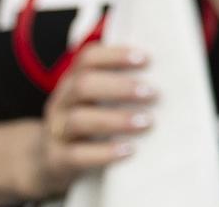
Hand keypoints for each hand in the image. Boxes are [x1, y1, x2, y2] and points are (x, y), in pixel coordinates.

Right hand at [28, 43, 153, 196]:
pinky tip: (128, 150)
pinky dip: (104, 152)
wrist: (47, 163)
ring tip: (146, 122)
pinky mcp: (55, 160)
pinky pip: (75, 155)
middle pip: (83, 86)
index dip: (116, 55)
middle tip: (152, 92)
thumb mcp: (96, 101)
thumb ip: (120, 86)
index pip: (88, 58)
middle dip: (119, 87)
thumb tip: (171, 75)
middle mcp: (60, 102)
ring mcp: (55, 131)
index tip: (146, 58)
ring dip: (116, 119)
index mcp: (73, 81)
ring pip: (78, 120)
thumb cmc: (88, 123)